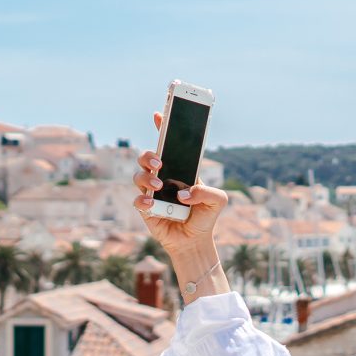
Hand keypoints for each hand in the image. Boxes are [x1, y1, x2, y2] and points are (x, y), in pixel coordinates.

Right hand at [133, 111, 228, 265]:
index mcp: (180, 168)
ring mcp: (152, 192)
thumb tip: (185, 193)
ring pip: (139, 176)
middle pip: (147, 157)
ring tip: (160, 186)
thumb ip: (207, 192)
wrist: (194, 241)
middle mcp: (163, 176)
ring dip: (147, 178)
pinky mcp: (145, 209)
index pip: (169, 145)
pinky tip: (152, 204)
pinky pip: (137, 201)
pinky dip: (142, 201)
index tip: (159, 114)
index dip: (163, 128)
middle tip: (160, 162)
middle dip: (149, 154)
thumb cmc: (205, 216)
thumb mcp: (218, 201)